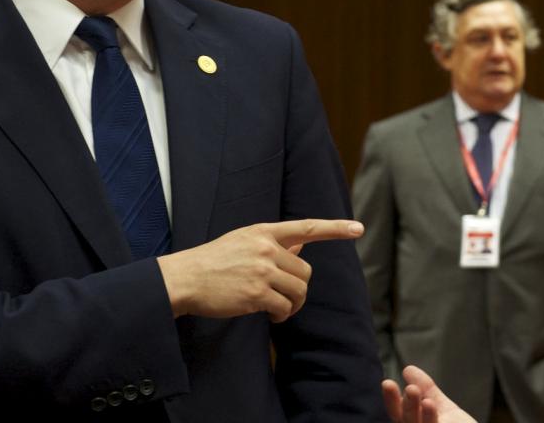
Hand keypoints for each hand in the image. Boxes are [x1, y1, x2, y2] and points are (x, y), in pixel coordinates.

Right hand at [157, 219, 362, 322]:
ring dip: (292, 305)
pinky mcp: (256, 293)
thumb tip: (300, 244)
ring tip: (277, 308)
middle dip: (299, 287)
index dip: (335, 228)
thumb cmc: (213, 262)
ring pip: (299, 290)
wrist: (185, 278)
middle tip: (284, 298)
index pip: (306, 227)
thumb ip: (272, 243)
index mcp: (263, 232)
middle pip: (305, 271)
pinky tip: (270, 315)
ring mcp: (261, 270)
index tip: (357, 229)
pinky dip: (282, 315)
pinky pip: (284, 307)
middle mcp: (265, 248)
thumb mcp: (243, 242)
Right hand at [381, 365, 473, 422]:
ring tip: (420, 396)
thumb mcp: (442, 407)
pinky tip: (432, 406)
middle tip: (411, 389)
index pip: (398, 413)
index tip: (387, 383)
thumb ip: (426, 389)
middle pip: (407, 421)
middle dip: (407, 405)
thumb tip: (408, 369)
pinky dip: (430, 419)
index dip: (391, 400)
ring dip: (417, 412)